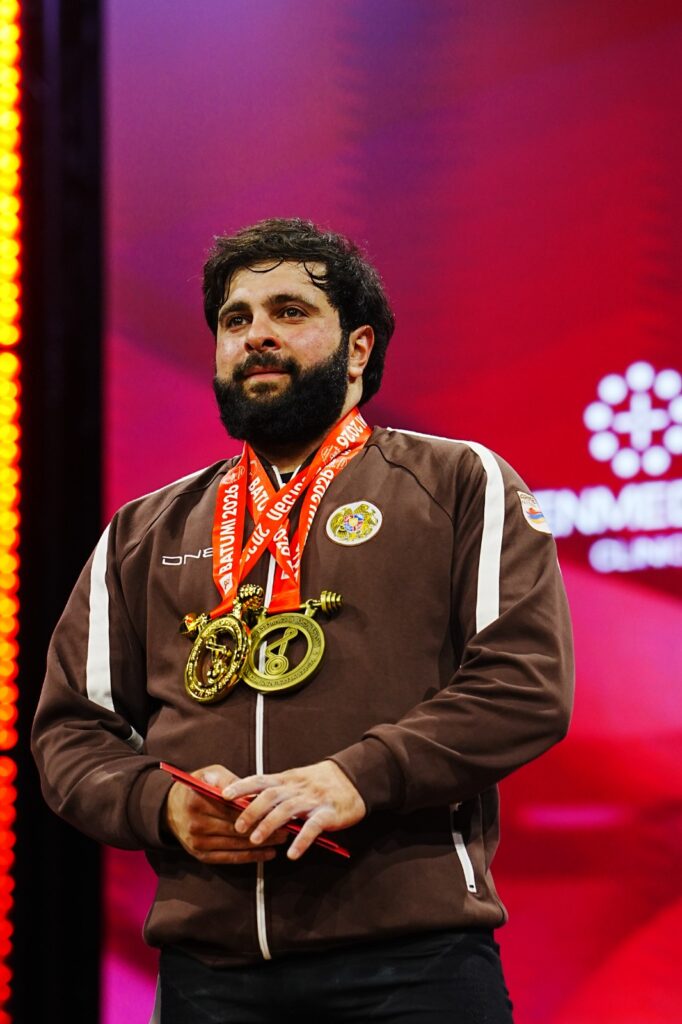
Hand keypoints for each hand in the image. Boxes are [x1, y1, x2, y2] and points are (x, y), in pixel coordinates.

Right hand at [164, 764, 288, 864]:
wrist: (170, 808)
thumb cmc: (197, 786)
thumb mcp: (211, 774)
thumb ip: (231, 781)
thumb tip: (254, 792)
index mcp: (198, 802)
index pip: (233, 810)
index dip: (258, 811)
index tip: (278, 811)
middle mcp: (196, 825)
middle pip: (237, 829)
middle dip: (264, 829)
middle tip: (287, 828)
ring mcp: (198, 843)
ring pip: (236, 845)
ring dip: (261, 844)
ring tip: (282, 839)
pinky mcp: (201, 855)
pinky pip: (229, 858)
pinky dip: (250, 857)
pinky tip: (267, 853)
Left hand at [222, 760, 365, 860]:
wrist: (353, 779)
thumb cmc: (318, 783)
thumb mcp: (295, 780)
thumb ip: (274, 790)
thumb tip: (246, 801)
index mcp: (286, 780)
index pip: (260, 780)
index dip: (241, 786)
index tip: (223, 795)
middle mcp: (297, 788)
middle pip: (270, 796)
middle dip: (251, 811)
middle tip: (237, 827)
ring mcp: (312, 800)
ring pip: (287, 810)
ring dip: (270, 825)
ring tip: (256, 840)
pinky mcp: (328, 813)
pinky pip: (313, 827)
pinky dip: (301, 841)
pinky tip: (292, 854)